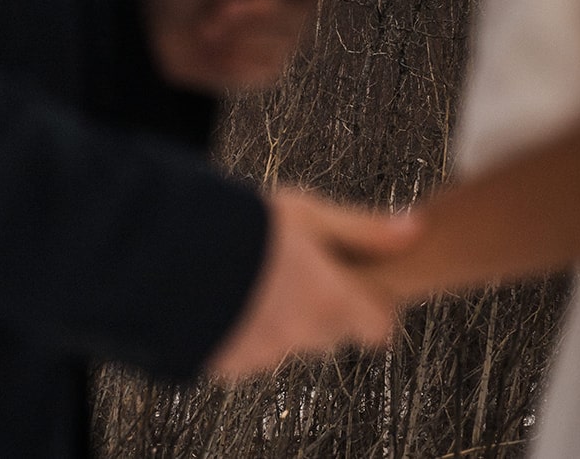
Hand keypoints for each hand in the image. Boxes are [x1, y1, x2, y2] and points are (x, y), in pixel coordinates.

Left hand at [144, 0, 353, 91]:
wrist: (150, 21)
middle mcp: (294, 0)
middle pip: (303, 5)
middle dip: (262, 8)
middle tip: (223, 10)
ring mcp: (283, 37)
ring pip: (282, 37)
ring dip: (238, 31)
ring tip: (208, 25)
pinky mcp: (266, 68)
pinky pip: (263, 63)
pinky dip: (231, 54)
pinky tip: (213, 45)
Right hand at [207, 190, 418, 379]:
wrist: (164, 253)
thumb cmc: (244, 225)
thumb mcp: (308, 214)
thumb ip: (364, 229)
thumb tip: (415, 229)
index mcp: (330, 302)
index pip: (378, 328)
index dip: (371, 306)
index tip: (355, 283)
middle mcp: (302, 337)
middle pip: (331, 331)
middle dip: (322, 306)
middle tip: (295, 266)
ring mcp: (262, 355)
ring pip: (288, 341)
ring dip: (280, 317)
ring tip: (253, 274)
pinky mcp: (225, 364)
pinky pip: (249, 350)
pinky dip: (245, 328)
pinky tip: (227, 295)